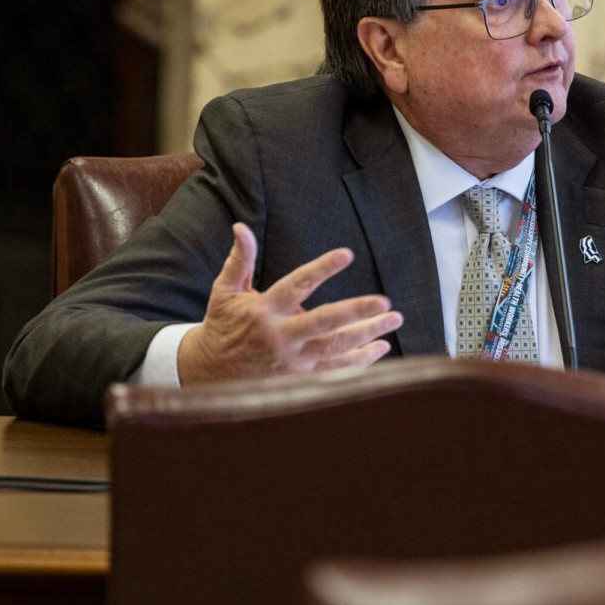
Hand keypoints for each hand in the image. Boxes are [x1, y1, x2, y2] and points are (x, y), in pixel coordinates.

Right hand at [177, 223, 403, 382]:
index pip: (298, 285)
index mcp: (264, 311)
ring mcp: (293, 360)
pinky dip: (361, 360)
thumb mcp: (225, 291)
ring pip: (336, 347)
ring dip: (368, 334)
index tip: (347, 254)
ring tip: (394, 319)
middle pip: (324, 322)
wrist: (209, 373)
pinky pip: (336, 369)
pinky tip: (382, 347)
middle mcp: (281, 336)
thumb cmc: (223, 326)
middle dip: (356, 311)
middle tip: (384, 302)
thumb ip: (240, 260)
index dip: (322, 268)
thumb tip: (240, 227)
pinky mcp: (301, 377)